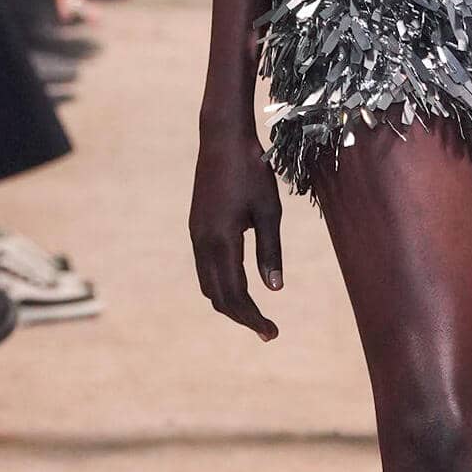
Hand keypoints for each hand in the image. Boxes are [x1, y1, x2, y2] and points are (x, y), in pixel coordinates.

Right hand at [191, 120, 283, 338]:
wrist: (221, 139)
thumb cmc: (251, 171)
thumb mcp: (269, 211)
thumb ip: (270, 251)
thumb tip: (275, 289)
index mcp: (221, 241)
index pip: (234, 294)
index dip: (253, 318)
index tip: (272, 333)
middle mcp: (202, 242)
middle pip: (217, 296)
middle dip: (242, 316)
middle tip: (268, 330)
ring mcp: (196, 235)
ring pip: (208, 284)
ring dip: (229, 302)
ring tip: (255, 314)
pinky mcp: (197, 227)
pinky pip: (205, 268)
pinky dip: (221, 284)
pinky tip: (240, 286)